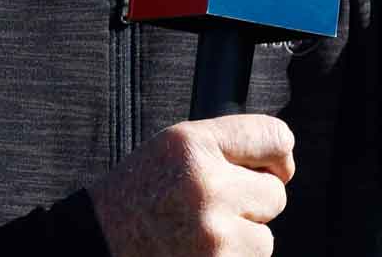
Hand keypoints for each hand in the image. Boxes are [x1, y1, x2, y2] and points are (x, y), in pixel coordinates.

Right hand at [88, 114, 295, 256]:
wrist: (95, 246)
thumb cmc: (138, 197)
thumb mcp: (173, 149)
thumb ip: (228, 144)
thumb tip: (285, 162)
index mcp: (194, 146)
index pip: (275, 137)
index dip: (277, 155)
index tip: (271, 167)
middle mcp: (206, 187)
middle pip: (275, 195)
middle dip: (250, 206)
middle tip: (208, 210)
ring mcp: (212, 236)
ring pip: (264, 239)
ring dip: (239, 242)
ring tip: (195, 237)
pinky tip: (195, 255)